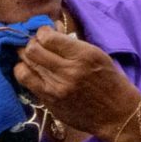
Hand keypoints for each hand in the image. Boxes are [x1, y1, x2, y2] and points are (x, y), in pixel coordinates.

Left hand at [12, 26, 140, 139]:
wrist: (116, 114)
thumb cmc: (109, 80)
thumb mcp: (96, 55)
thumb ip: (72, 42)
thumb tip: (51, 28)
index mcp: (83, 55)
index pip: (48, 37)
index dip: (42, 32)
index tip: (45, 33)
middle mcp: (68, 71)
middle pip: (32, 50)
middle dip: (30, 43)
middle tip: (35, 44)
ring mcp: (56, 88)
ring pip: (25, 65)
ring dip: (25, 58)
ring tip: (31, 57)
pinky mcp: (49, 102)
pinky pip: (26, 82)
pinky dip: (24, 72)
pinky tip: (31, 70)